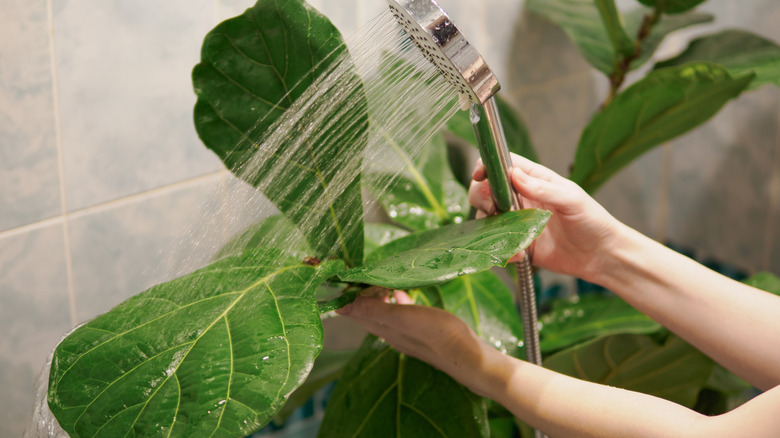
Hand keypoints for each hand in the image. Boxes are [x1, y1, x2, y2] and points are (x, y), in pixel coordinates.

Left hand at [337, 291, 509, 397]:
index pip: (355, 312)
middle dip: (359, 293)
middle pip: (368, 311)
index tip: (338, 277)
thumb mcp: (403, 319)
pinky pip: (402, 313)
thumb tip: (341, 305)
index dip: (344, 297)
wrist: (470, 358)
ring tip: (378, 278)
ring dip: (378, 296)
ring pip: (384, 312)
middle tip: (357, 272)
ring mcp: (408, 333)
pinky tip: (403, 292)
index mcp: (383, 329)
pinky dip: (397, 300)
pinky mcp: (423, 331)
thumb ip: (373, 311)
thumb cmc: (438, 335)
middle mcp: (392, 333)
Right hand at [469, 154, 621, 282]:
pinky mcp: (517, 244)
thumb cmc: (593, 222)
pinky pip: (498, 244)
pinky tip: (520, 254)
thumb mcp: (571, 200)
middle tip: (496, 211)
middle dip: (483, 199)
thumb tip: (514, 175)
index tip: (480, 175)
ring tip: (512, 237)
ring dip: (491, 228)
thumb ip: (542, 188)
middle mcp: (521, 198)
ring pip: (486, 218)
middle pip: (485, 190)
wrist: (601, 256)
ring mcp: (516, 222)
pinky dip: (503, 250)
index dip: (486, 166)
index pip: (502, 164)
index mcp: (534, 180)